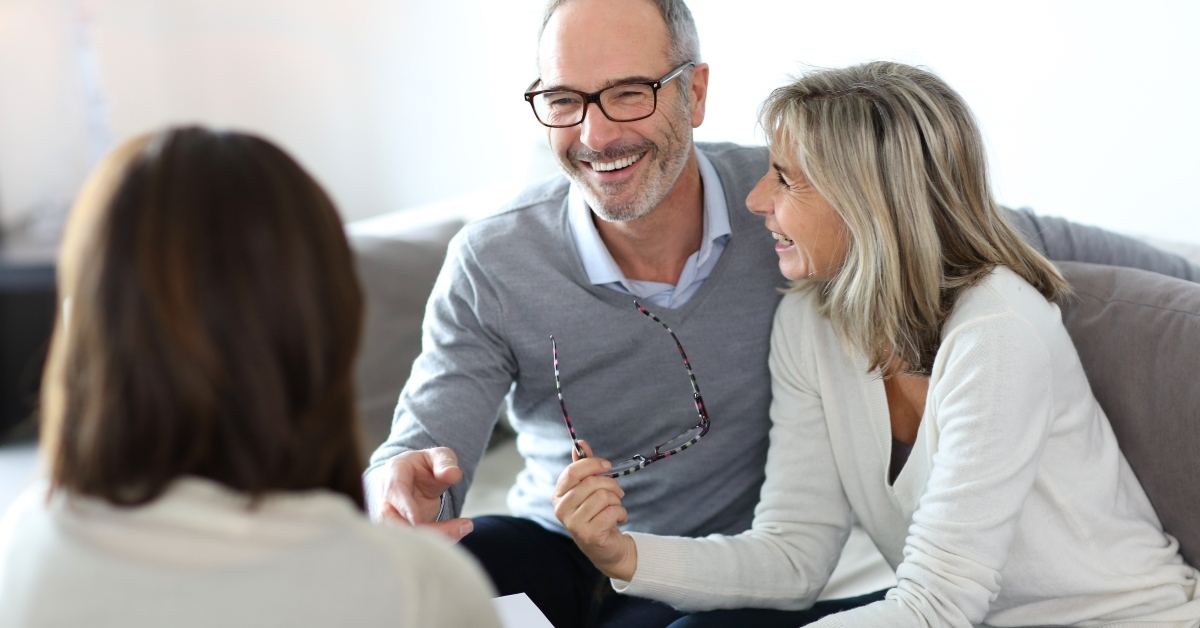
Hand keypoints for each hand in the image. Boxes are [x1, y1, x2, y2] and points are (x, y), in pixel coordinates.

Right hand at [377, 447, 473, 541]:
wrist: (416, 479)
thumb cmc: (425, 465)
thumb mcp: (438, 456)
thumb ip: (445, 463)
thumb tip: (454, 474)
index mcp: (394, 474)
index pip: (394, 492)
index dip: (405, 507)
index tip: (418, 520)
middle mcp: (387, 499)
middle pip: (393, 522)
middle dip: (422, 531)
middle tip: (458, 529)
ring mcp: (392, 518)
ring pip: (404, 537)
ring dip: (432, 540)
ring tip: (463, 528)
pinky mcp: (402, 533)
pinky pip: (415, 543)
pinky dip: (436, 543)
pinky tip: (458, 532)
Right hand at [552, 440, 637, 580]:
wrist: (607, 547)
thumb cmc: (597, 513)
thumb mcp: (589, 488)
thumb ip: (584, 466)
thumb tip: (580, 443)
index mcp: (558, 495)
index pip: (573, 471)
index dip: (593, 464)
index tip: (607, 466)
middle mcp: (561, 509)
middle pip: (591, 483)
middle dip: (611, 484)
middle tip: (617, 493)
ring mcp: (573, 523)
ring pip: (603, 496)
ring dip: (616, 501)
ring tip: (615, 508)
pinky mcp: (589, 534)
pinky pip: (612, 511)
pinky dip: (621, 513)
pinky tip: (618, 519)